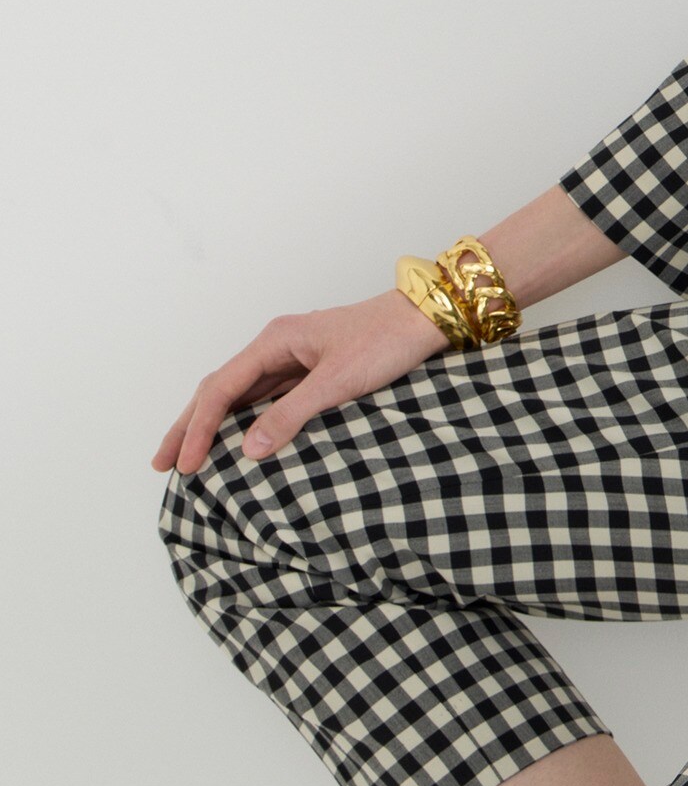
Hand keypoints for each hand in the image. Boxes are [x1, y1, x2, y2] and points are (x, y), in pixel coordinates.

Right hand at [151, 288, 450, 476]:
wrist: (427, 319)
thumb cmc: (387, 340)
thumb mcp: (338, 381)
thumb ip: (291, 414)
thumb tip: (247, 451)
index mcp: (276, 340)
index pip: (221, 388)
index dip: (199, 429)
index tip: (185, 466)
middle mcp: (279, 345)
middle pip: (221, 388)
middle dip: (190, 425)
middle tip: (163, 463)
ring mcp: (295, 357)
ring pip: (241, 394)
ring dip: (214, 424)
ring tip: (191, 457)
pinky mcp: (312, 369)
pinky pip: (266, 397)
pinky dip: (245, 420)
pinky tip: (240, 441)